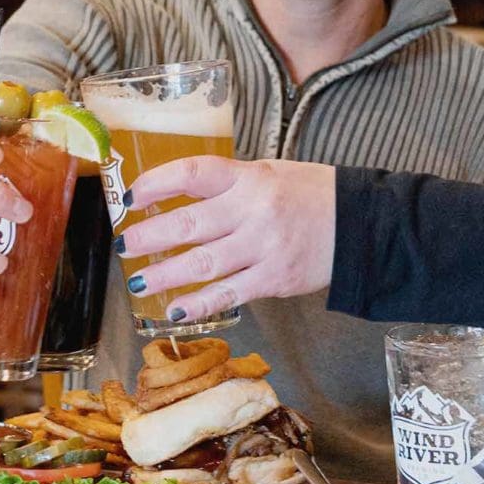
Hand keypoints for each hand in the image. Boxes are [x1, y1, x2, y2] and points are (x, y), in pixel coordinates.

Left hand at [118, 155, 337, 324]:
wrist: (358, 224)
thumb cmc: (309, 195)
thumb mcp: (268, 173)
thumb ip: (227, 184)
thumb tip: (176, 196)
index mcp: (249, 177)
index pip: (193, 173)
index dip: (157, 183)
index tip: (131, 196)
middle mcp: (253, 210)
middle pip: (190, 223)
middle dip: (150, 236)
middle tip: (124, 245)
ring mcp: (263, 247)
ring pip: (203, 263)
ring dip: (165, 274)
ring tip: (137, 281)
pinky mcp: (274, 279)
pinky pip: (228, 293)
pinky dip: (199, 304)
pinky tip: (175, 309)